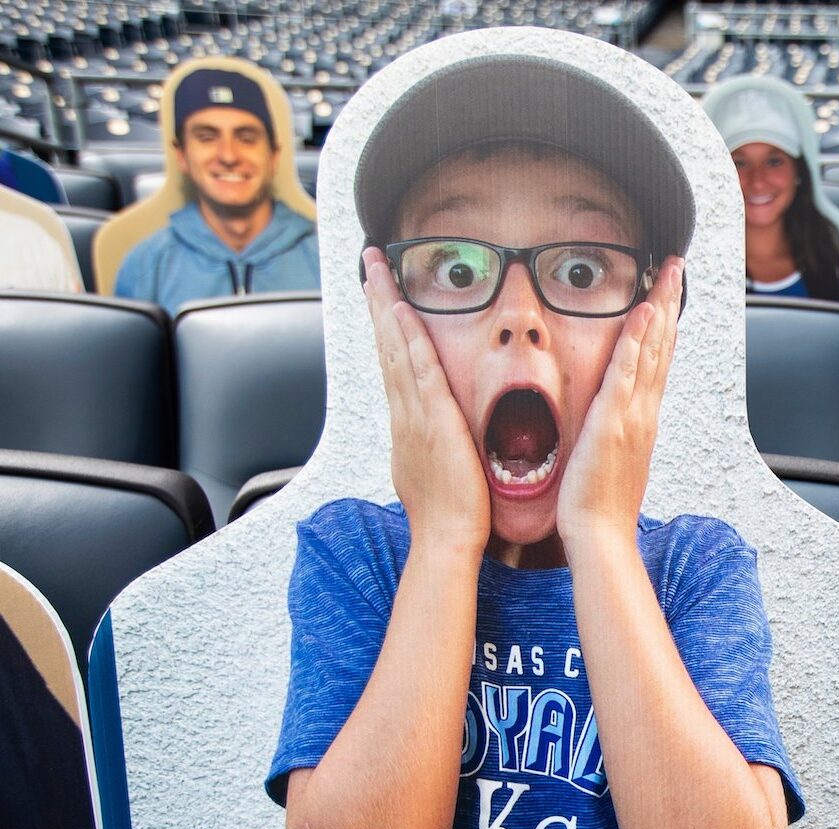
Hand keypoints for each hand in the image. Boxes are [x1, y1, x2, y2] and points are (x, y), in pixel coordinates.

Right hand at [362, 247, 489, 555]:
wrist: (448, 538)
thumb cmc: (450, 511)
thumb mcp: (436, 468)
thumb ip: (433, 445)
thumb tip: (433, 437)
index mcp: (407, 421)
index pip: (394, 362)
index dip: (387, 326)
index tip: (383, 295)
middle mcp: (404, 411)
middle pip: (386, 345)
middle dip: (378, 301)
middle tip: (371, 264)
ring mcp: (414, 414)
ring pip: (396, 349)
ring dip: (387, 306)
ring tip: (378, 270)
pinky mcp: (433, 420)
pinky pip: (419, 371)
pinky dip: (408, 340)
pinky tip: (402, 313)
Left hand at [557, 257, 684, 545]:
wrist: (600, 535)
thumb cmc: (599, 506)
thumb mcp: (610, 461)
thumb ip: (614, 435)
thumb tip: (612, 421)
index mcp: (642, 420)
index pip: (656, 362)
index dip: (664, 325)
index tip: (667, 294)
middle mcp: (644, 413)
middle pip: (662, 347)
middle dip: (669, 304)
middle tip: (676, 268)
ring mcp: (633, 416)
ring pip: (651, 352)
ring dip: (659, 309)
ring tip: (666, 275)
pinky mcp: (614, 422)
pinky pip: (627, 373)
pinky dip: (637, 342)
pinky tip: (643, 314)